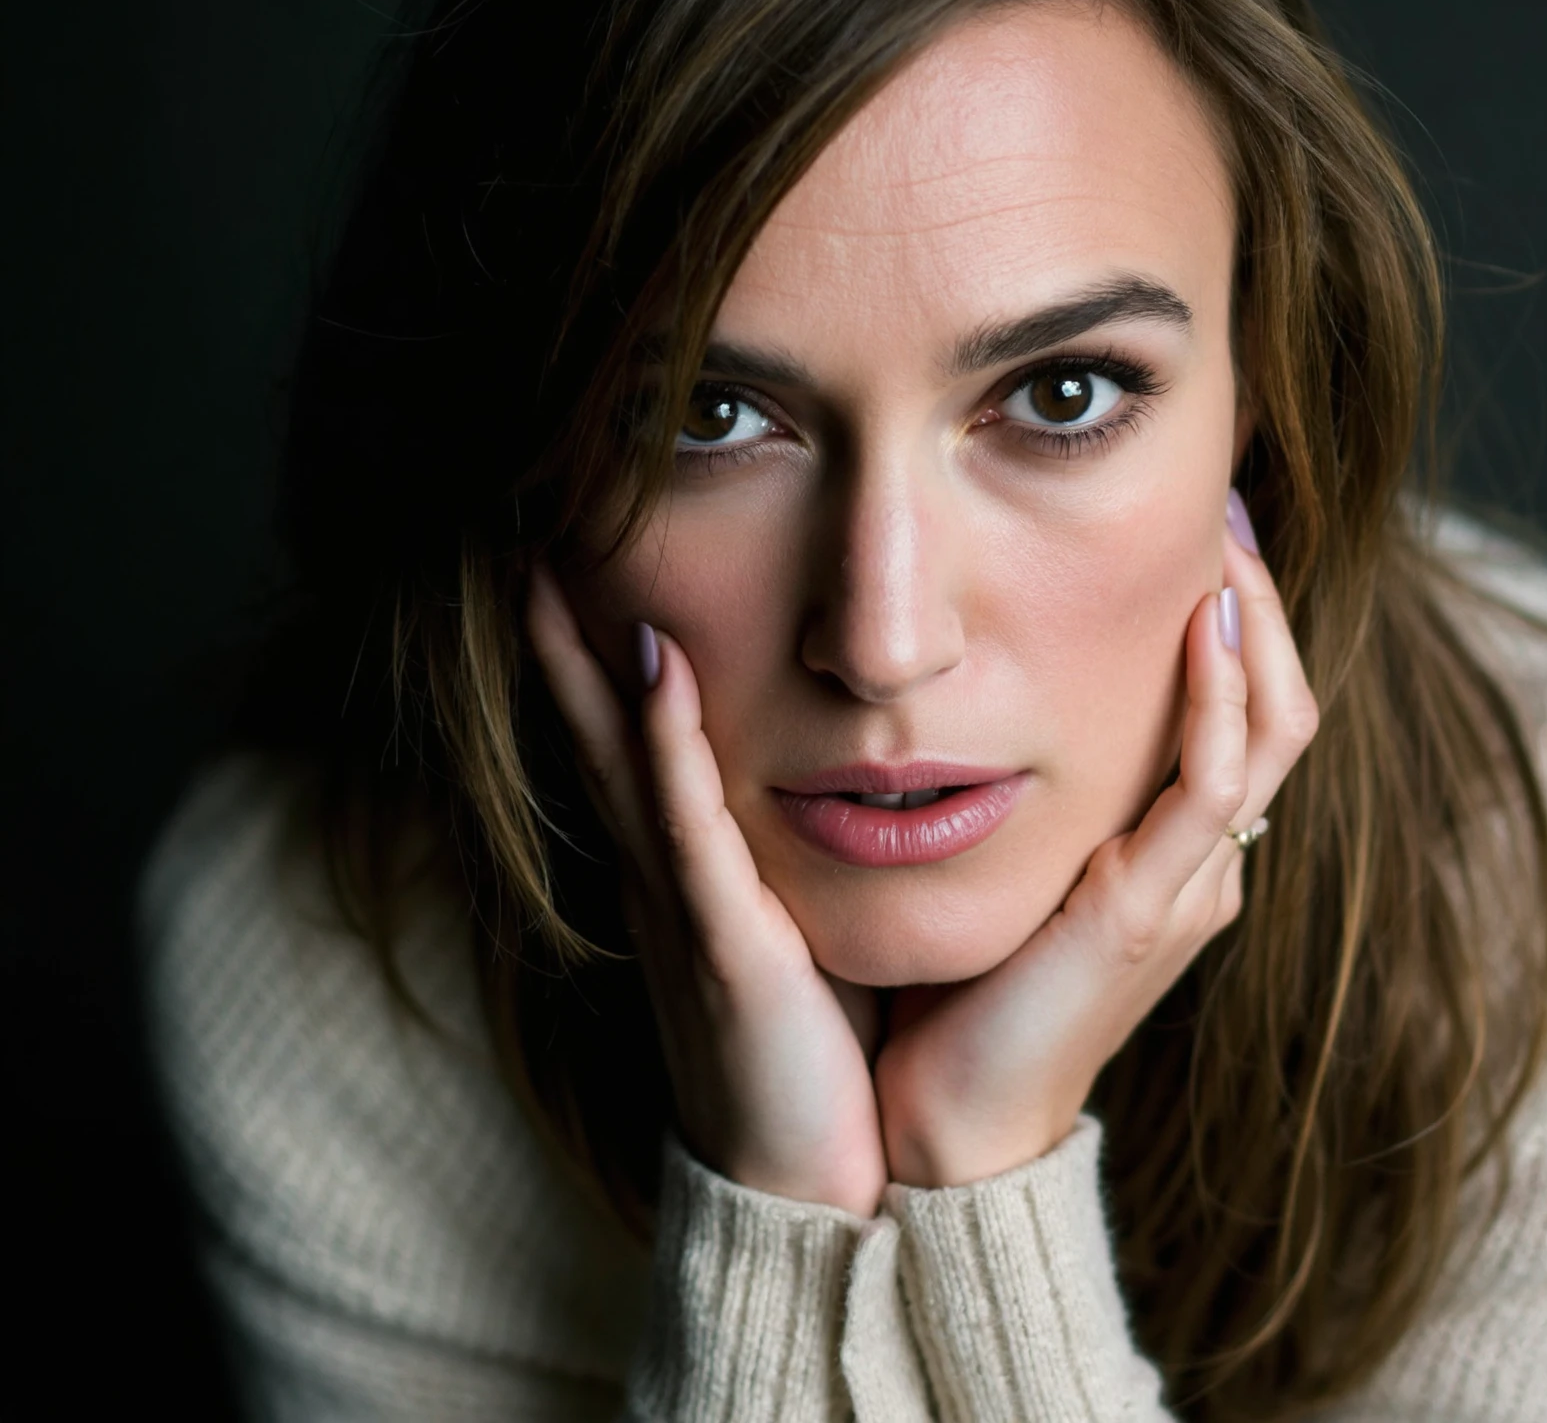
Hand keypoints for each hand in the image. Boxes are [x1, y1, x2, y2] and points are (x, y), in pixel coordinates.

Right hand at [525, 562, 889, 1216]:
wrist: (815, 1190)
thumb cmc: (818, 1063)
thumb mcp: (799, 937)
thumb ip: (793, 865)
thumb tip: (841, 788)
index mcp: (687, 876)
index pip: (629, 746)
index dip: (593, 659)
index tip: (570, 567)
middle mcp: (665, 881)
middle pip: (598, 736)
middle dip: (558, 640)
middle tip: (523, 539)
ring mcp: (684, 908)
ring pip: (620, 762)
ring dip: (585, 665)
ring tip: (548, 573)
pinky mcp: (721, 941)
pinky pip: (687, 823)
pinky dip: (664, 741)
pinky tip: (657, 667)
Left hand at [873, 512, 1317, 1187]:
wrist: (942, 1125)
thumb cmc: (959, 991)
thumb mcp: (1009, 864)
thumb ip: (1030, 793)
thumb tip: (985, 688)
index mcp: (1171, 854)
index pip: (1241, 713)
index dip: (1237, 622)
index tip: (1203, 532)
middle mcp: (1200, 867)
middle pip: (1276, 709)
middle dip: (1260, 606)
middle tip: (1230, 513)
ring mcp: (1189, 890)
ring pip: (1266, 737)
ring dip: (1254, 633)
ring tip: (1228, 544)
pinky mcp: (1151, 911)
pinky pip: (1211, 791)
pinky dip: (1217, 702)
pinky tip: (1203, 627)